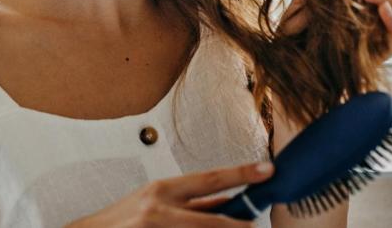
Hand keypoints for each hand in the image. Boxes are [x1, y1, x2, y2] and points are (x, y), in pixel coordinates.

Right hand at [65, 160, 273, 226]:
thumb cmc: (125, 220)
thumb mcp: (157, 203)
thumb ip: (192, 204)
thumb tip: (229, 202)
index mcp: (164, 189)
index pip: (211, 179)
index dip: (241, 174)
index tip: (266, 170)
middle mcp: (160, 208)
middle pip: (212, 218)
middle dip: (238, 223)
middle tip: (257, 224)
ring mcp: (155, 227)